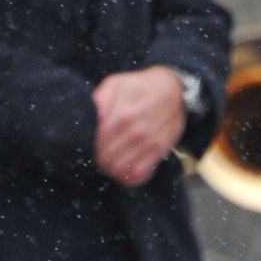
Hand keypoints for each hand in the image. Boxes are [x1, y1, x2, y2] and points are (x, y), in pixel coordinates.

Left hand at [92, 66, 185, 186]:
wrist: (173, 89)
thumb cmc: (138, 86)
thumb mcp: (116, 83)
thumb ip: (100, 98)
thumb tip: (93, 115)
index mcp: (122, 114)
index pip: (99, 141)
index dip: (89, 148)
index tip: (86, 147)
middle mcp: (136, 131)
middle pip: (108, 157)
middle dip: (99, 159)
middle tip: (96, 157)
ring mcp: (150, 142)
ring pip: (122, 168)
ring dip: (111, 170)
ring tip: (107, 165)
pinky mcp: (161, 150)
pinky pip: (141, 173)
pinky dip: (129, 177)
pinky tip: (123, 173)